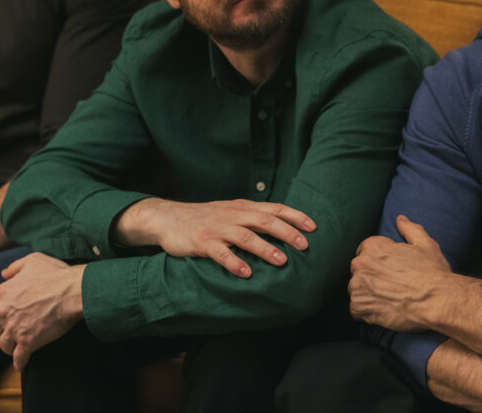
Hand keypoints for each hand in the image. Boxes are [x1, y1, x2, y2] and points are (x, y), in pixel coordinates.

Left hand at [0, 252, 83, 371]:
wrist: (73, 291)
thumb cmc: (55, 274)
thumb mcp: (32, 260)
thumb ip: (14, 267)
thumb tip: (3, 274)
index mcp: (3, 293)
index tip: (6, 316)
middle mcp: (4, 312)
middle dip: (3, 329)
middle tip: (13, 330)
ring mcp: (14, 329)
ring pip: (4, 344)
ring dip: (10, 346)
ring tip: (17, 348)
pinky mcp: (27, 342)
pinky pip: (18, 358)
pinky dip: (19, 362)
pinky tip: (21, 364)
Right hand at [119, 197, 315, 277]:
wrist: (169, 218)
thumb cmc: (205, 218)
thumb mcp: (230, 212)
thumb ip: (252, 218)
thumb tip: (281, 228)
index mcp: (242, 207)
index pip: (273, 208)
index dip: (294, 216)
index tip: (313, 226)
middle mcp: (232, 215)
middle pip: (264, 220)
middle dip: (286, 232)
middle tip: (305, 245)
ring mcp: (217, 228)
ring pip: (245, 236)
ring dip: (264, 248)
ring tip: (281, 261)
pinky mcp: (202, 242)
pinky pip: (220, 253)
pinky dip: (234, 262)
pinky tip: (245, 273)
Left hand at [349, 214, 455, 330]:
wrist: (437, 300)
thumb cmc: (433, 272)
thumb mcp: (425, 244)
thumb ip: (409, 229)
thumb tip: (400, 219)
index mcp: (373, 246)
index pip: (364, 253)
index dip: (377, 264)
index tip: (389, 273)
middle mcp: (361, 263)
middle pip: (358, 272)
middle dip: (370, 279)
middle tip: (390, 288)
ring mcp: (358, 285)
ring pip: (356, 291)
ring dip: (368, 296)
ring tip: (387, 301)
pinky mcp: (360, 306)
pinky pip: (356, 311)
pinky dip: (366, 313)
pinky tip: (382, 312)